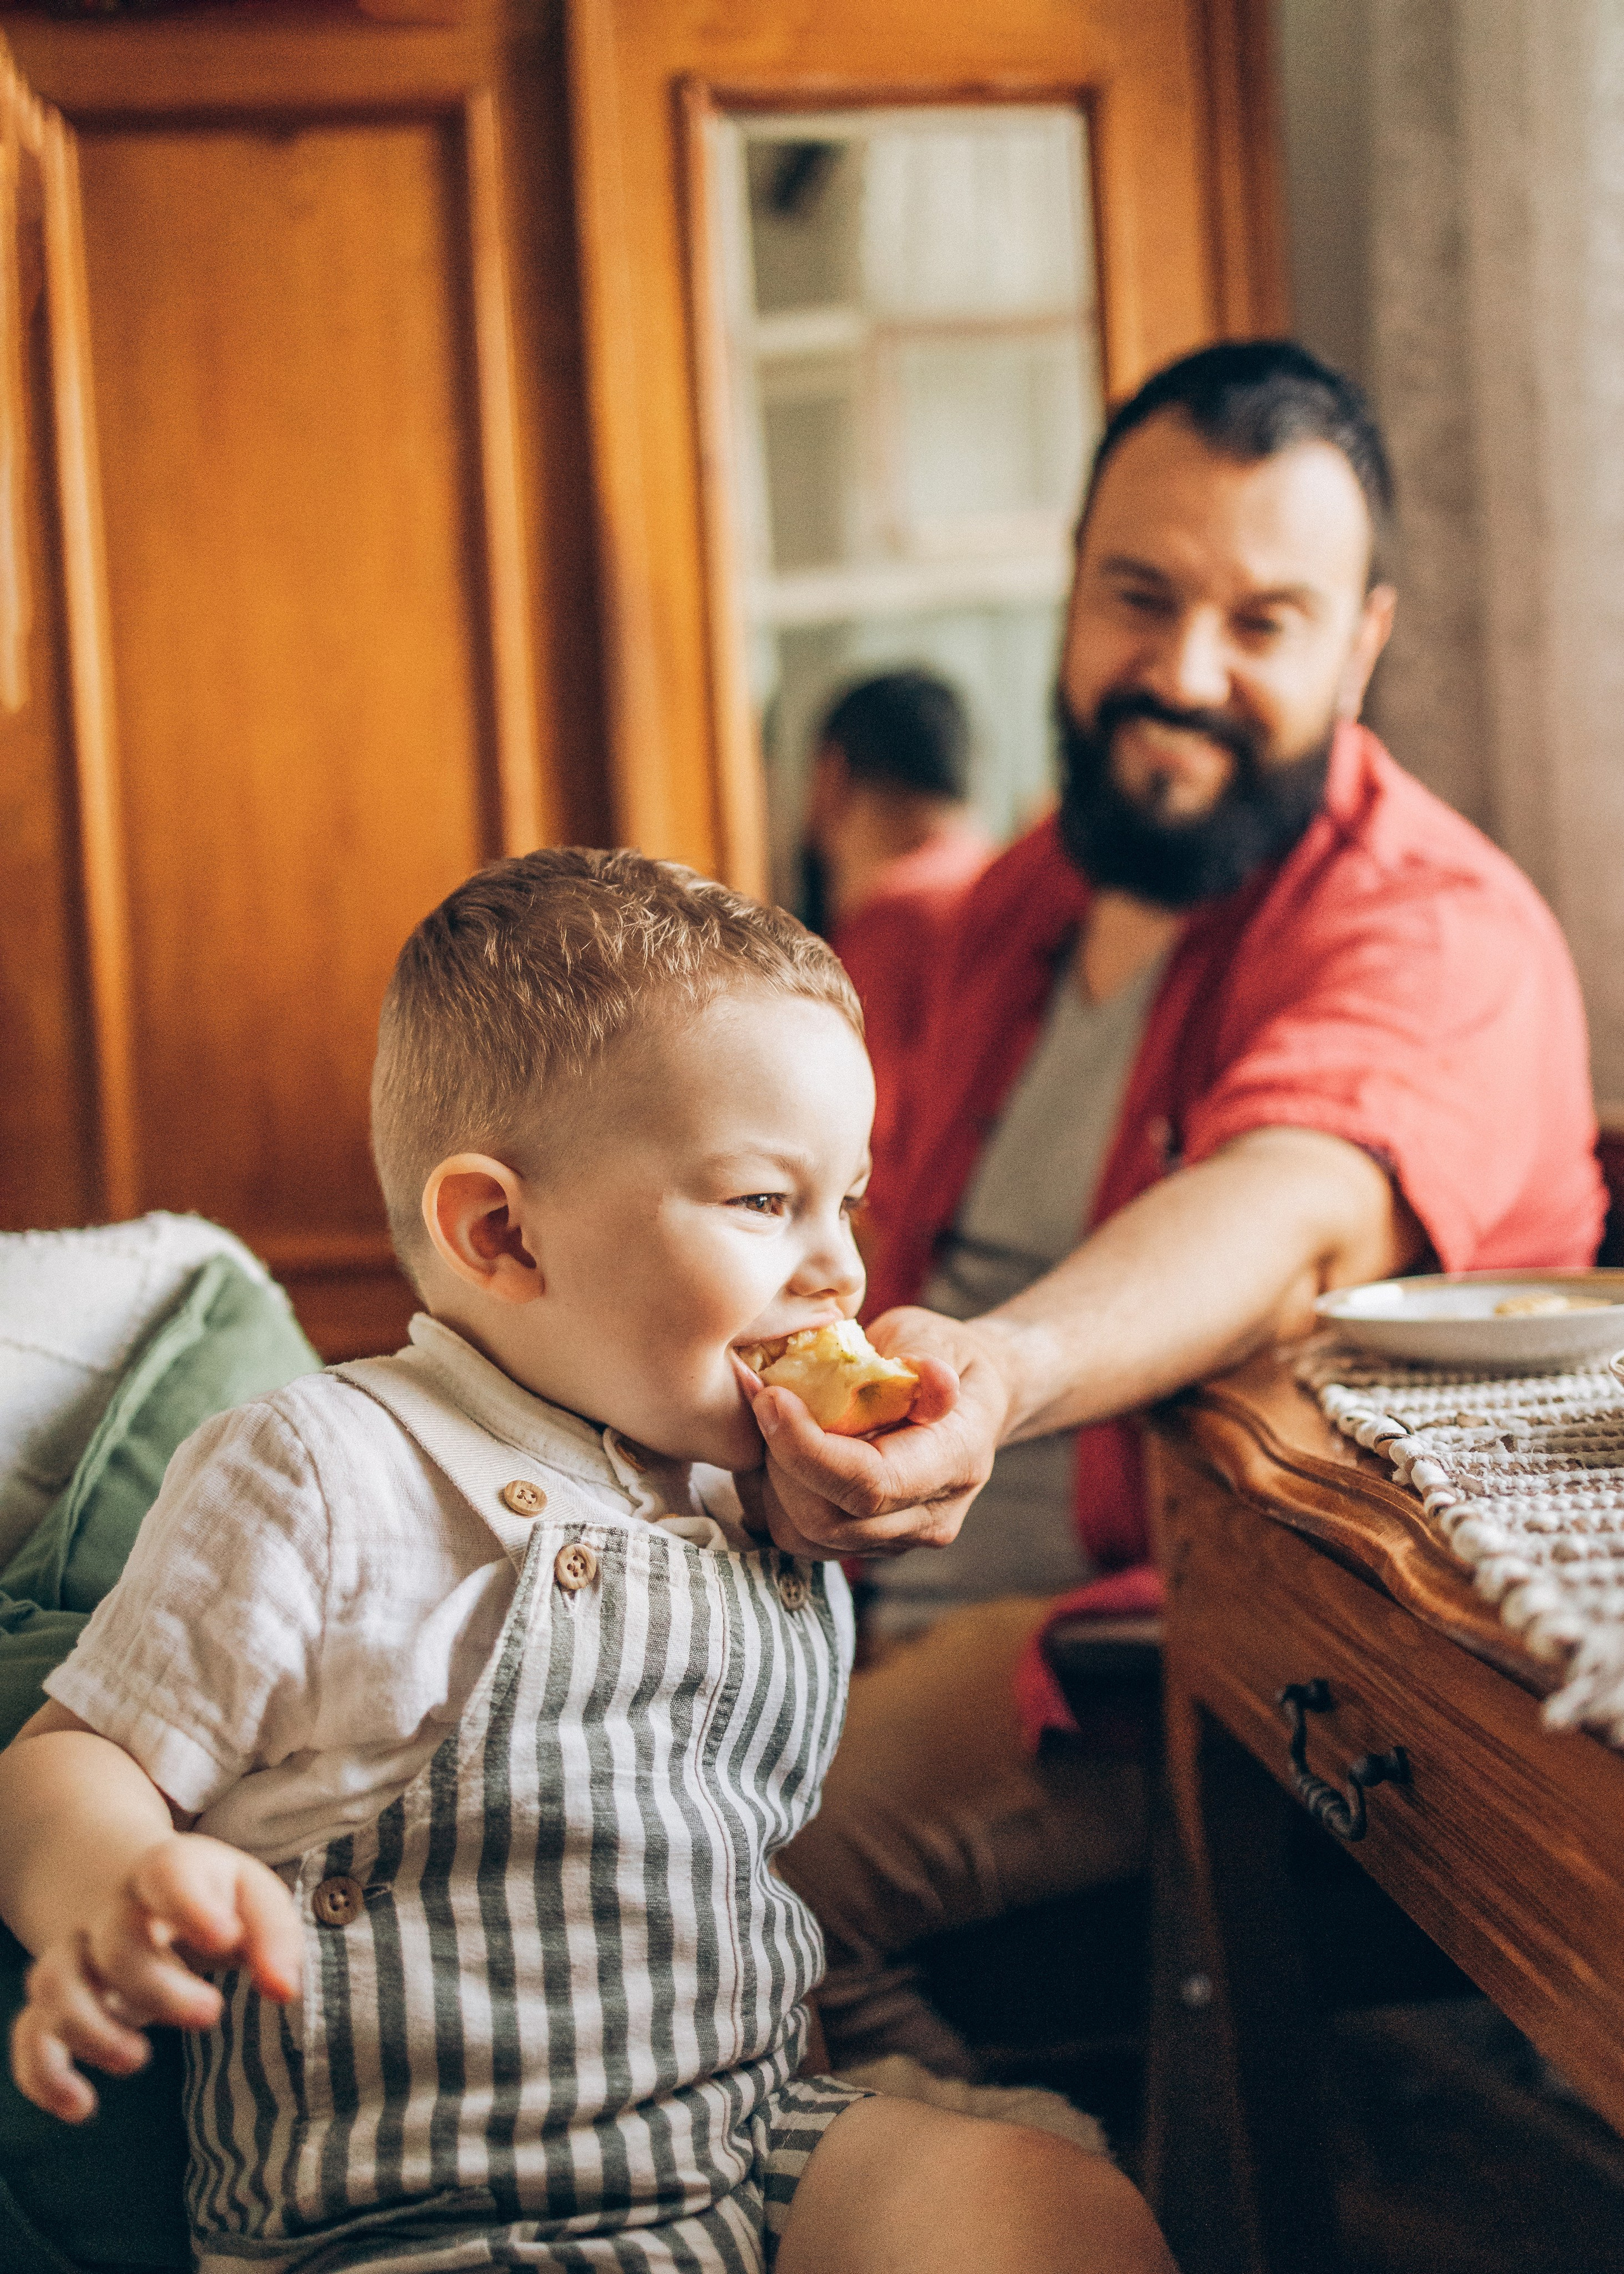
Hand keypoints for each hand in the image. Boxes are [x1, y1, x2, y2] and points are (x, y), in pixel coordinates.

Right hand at [11, 1832, 302, 2122]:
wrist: (134, 1891)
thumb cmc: (211, 1901)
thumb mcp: (251, 1899)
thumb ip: (275, 1938)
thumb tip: (283, 1991)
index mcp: (166, 1873)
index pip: (167, 1874)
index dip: (189, 1905)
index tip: (224, 1939)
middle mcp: (111, 1911)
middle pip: (117, 1942)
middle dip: (158, 1987)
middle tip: (209, 2014)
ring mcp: (76, 1954)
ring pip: (56, 1984)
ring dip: (92, 2031)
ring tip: (138, 2060)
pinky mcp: (55, 2003)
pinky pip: (28, 2034)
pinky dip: (44, 2074)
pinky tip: (81, 2105)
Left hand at [733, 1308, 1013, 1559]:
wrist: (966, 1397)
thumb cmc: (944, 1356)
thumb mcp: (935, 1338)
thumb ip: (924, 1356)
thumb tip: (932, 1374)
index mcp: (955, 1463)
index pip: (871, 1482)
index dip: (809, 1448)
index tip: (771, 1397)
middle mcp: (928, 1517)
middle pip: (828, 1519)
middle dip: (780, 1461)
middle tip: (764, 1400)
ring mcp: (895, 1539)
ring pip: (805, 1535)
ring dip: (771, 1481)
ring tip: (769, 1423)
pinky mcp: (863, 1542)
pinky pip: (800, 1535)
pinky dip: (773, 1495)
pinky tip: (775, 1449)